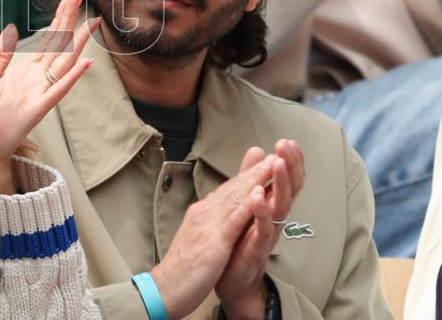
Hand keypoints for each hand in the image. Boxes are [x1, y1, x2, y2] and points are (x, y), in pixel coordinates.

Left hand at [0, 0, 97, 192]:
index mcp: (27, 71)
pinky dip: (72, 77)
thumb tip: (8, 31)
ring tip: (91, 24)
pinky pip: (57, 91)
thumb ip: (2, 57)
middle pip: (58, 44)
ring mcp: (40, 93)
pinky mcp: (37, 110)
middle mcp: (38, 80)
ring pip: (63, 63)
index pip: (48, 38)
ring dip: (77, 43)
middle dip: (69, 19)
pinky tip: (86, 64)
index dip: (59, 17)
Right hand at [147, 154, 277, 319]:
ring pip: (235, 197)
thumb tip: (218, 208)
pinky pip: (233, 220)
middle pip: (233, 188)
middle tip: (276, 153)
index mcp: (202, 214)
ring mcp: (208, 226)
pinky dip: (248, 204)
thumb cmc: (181, 268)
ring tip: (272, 162)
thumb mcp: (198, 239)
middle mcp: (204, 213)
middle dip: (256, 170)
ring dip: (255, 178)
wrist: (165, 288)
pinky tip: (259, 192)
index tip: (265, 162)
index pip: (228, 191)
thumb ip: (210, 221)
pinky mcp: (214, 242)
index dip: (247, 176)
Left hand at [215, 140, 305, 319]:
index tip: (289, 139)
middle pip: (290, 188)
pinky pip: (263, 228)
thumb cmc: (240, 239)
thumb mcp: (247, 203)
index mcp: (272, 205)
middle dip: (291, 165)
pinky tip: (259, 196)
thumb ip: (252, 177)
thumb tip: (258, 150)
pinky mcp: (257, 248)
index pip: (287, 179)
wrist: (232, 278)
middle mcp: (276, 217)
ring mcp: (268, 232)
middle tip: (288, 144)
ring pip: (281, 205)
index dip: (291, 160)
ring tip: (278, 162)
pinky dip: (262, 211)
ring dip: (280, 183)